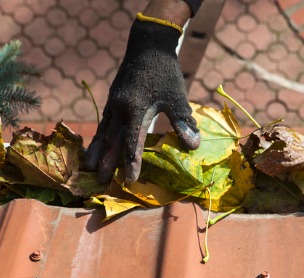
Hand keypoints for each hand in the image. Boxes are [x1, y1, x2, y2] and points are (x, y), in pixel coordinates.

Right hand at [85, 19, 199, 183]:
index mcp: (135, 109)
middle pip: (112, 140)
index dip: (131, 162)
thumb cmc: (165, 73)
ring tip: (88, 167)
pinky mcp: (112, 101)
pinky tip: (96, 145)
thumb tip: (194, 146)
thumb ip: (183, 122)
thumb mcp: (177, 98)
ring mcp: (113, 104)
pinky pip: (103, 123)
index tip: (130, 180)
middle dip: (107, 162)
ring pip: (103, 132)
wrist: (148, 46)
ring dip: (97, 150)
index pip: (132, 142)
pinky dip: (99, 137)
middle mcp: (119, 109)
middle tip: (100, 182)